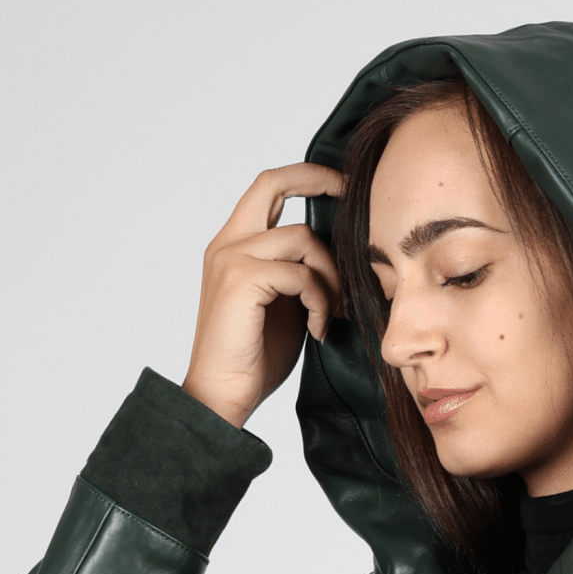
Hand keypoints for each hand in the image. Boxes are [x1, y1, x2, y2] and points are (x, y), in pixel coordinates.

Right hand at [182, 162, 345, 427]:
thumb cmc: (253, 358)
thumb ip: (299, 274)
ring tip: (333, 312)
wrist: (221, 395)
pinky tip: (318, 329)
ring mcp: (232, 258)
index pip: (266, 189)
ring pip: (302, 238)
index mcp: (233, 245)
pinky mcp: (242, 280)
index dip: (304, 177)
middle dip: (316, 179)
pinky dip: (320, 301)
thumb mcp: (284, 305)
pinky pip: (301, 274)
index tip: (339, 185)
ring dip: (330, 276)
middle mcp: (227, 243)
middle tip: (351, 196)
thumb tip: (339, 259)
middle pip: (272, 182)